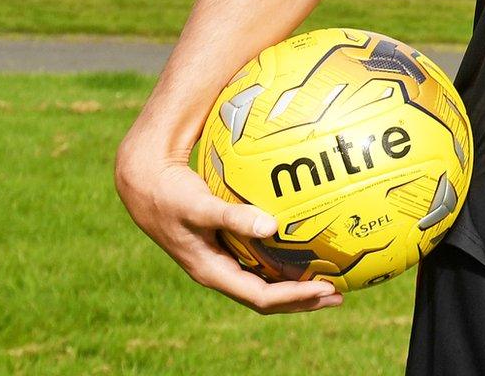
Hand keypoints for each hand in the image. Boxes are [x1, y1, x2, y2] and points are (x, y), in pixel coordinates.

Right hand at [115, 148, 342, 313]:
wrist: (145, 184)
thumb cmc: (170, 195)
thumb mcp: (199, 206)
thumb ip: (232, 217)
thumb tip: (272, 226)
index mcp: (212, 272)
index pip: (260, 297)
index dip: (294, 298)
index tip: (325, 290)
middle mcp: (219, 272)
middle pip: (267, 298)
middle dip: (303, 300)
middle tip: (339, 294)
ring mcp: (222, 260)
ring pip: (265, 282)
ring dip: (296, 285)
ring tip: (331, 279)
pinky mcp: (225, 245)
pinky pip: (260, 261)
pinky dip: (284, 262)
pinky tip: (307, 249)